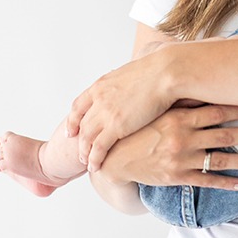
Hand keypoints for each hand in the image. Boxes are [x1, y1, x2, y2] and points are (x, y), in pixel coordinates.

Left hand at [67, 55, 174, 171]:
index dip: (73, 119)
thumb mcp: (134, 70)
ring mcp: (105, 113)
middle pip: (81, 124)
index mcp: (101, 85)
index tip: (71, 129)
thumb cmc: (160, 69)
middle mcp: (98, 99)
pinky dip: (94, 159)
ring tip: (87, 164)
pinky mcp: (116, 127)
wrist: (166, 73)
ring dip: (84, 153)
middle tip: (79, 151)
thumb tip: (139, 72)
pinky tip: (96, 167)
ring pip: (86, 139)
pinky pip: (98, 148)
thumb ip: (128, 78)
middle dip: (78, 139)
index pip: (79, 105)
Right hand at [97, 105, 237, 190]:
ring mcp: (181, 159)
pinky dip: (226, 183)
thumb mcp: (158, 109)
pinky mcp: (177, 177)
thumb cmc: (139, 129)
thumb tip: (204, 78)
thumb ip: (182, 98)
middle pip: (225, 136)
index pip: (218, 111)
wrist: (115, 157)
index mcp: (179, 117)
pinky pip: (207, 181)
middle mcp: (183, 138)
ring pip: (220, 160)